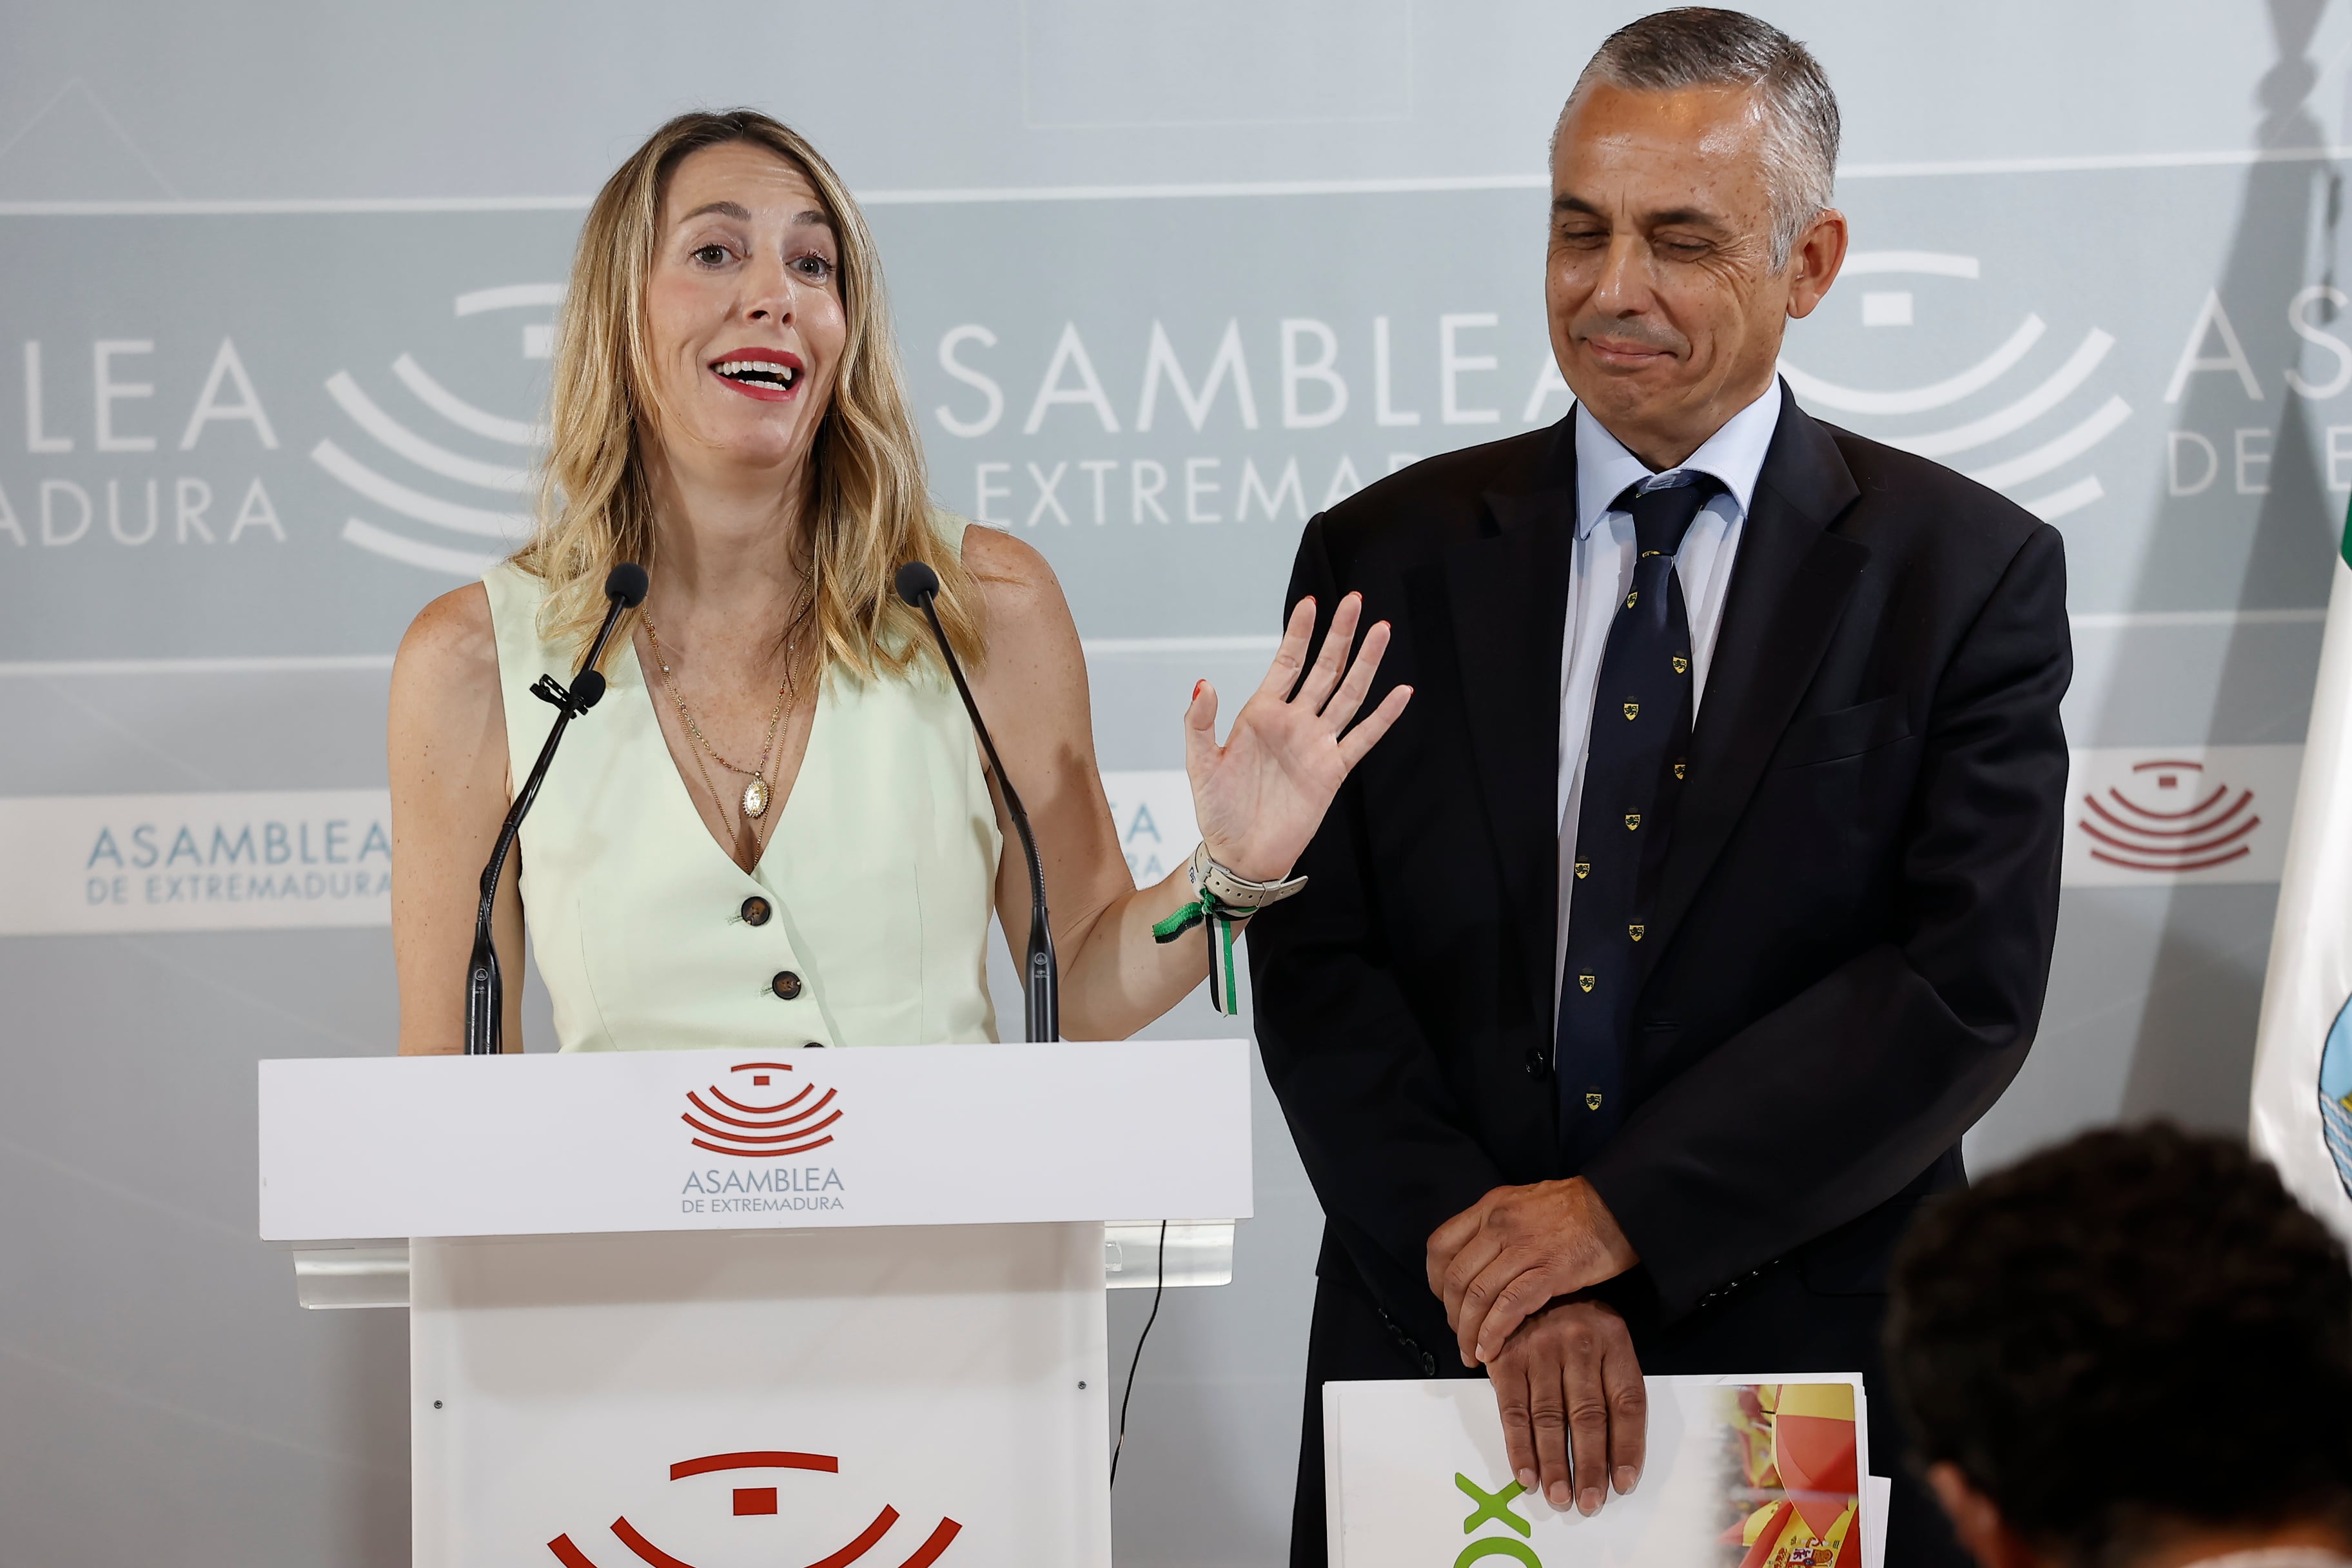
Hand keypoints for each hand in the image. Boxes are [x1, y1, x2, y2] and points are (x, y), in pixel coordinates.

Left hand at [1183, 593, 1411, 882]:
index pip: (1287, 663)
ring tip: (1382, 631)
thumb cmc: (1218, 809)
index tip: (1310, 603)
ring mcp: (1316, 744)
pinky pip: (1363, 738)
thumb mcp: (1200, 763)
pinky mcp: (1333, 770)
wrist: (1240, 853)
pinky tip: (1401, 692)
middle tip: (1356, 601)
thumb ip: (1200, 722)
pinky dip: (1383, 716)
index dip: (1299, 634)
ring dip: (1366, 664)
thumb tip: (1203, 682)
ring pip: (1348, 694)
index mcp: (1261, 713)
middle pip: (1324, 669)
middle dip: (1340, 636)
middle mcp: (1294, 722)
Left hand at [1428, 1177, 1638, 1366]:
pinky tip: (1491, 1350)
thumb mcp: (1525, 1204)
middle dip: (1451, 1316)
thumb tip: (1481, 1261)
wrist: (1622, 1204)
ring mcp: (1524, 1247)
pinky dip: (1493, 1333)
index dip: (1435, 1281)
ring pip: (1478, 1296)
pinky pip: (1508, 1307)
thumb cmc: (1579, 1208)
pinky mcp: (1550, 1270)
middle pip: (1455, 1278)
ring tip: (1472, 1354)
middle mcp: (1499, 1224)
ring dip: (1468, 1332)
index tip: (1444, 1302)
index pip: (1440, 1246)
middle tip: (1460, 1337)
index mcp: (1491, 1207)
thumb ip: (1499, 1228)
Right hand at [1486, 1298, 1646, 1515]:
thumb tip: (1619, 1454)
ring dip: (1554, 1464)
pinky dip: (1519, 1447)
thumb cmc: (1574, 1319)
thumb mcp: (1606, 1337)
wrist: (1525, 1280)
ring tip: (1560, 1497)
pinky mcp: (1506, 1357)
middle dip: (1589, 1465)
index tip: (1622, 1483)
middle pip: (1589, 1416)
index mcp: (1612, 1340)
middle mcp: (1578, 1343)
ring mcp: (1539, 1349)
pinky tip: (1526, 1474)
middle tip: (1589, 1502)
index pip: (1627, 1403)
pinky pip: (1514, 1411)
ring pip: (1550, 1418)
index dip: (1627, 1447)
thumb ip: (1613, 1382)